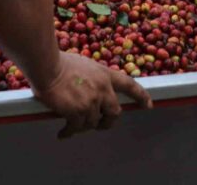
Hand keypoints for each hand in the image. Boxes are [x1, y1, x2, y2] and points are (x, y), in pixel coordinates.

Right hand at [34, 51, 151, 138]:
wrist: (48, 67)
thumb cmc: (61, 62)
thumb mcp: (86, 65)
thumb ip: (92, 78)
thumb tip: (88, 88)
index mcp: (106, 75)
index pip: (129, 85)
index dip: (140, 96)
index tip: (148, 105)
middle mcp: (103, 90)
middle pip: (115, 112)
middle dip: (108, 122)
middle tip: (101, 125)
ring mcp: (91, 102)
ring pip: (93, 123)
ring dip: (83, 126)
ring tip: (72, 126)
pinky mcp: (77, 112)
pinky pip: (76, 128)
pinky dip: (69, 132)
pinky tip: (62, 134)